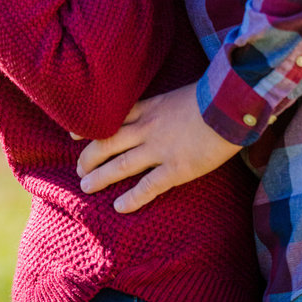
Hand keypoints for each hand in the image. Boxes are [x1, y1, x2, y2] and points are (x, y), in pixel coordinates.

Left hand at [75, 82, 240, 213]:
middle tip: (79, 170)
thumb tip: (162, 111)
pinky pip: (148, 187)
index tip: (72, 136)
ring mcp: (159, 149)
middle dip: (90, 157)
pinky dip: (132, 198)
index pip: (112, 118)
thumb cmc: (211, 97)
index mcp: (149, 107)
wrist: (230, 105)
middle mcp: (147, 128)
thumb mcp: (179, 94)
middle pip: (108, 143)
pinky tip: (119, 207)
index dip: (90, 128)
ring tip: (86, 186)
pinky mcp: (175, 168)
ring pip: (120, 165)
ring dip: (100, 177)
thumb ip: (163, 105)